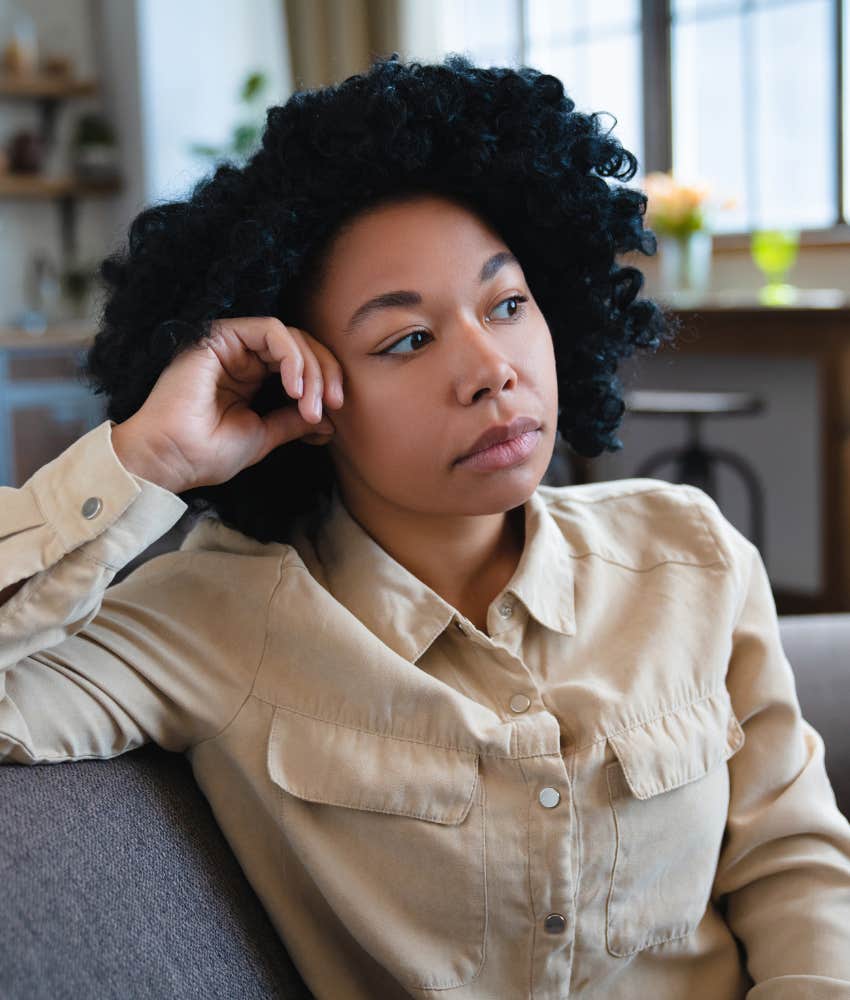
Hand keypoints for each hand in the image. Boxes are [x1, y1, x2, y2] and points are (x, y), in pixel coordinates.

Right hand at [111, 316, 342, 492]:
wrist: (172, 458)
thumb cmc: (208, 452)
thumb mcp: (265, 435)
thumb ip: (294, 421)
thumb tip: (329, 419)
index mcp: (253, 377)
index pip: (301, 363)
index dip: (326, 381)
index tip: (336, 411)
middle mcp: (243, 356)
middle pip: (302, 345)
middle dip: (326, 373)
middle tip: (333, 404)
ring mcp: (232, 344)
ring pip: (291, 336)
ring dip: (311, 368)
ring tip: (310, 404)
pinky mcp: (221, 335)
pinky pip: (271, 330)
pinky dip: (291, 356)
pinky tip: (294, 387)